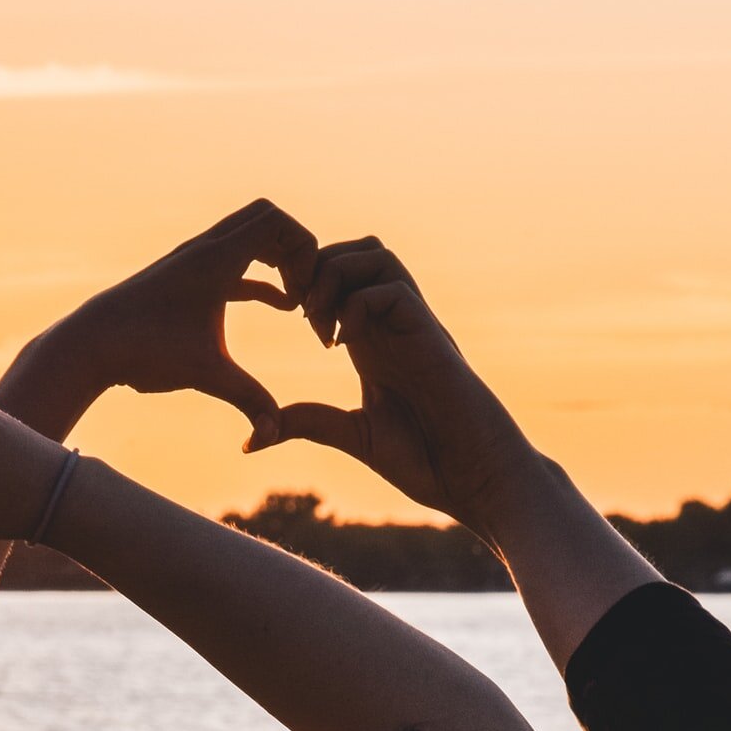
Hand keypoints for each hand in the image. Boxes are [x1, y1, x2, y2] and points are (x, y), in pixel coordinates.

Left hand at [12, 198, 319, 447]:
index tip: (306, 292)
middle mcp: (203, 251)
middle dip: (296, 250)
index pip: (276, 221)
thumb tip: (273, 435)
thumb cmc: (143, 352)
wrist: (87, 345)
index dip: (304, 248)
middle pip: (266, 220)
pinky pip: (235, 264)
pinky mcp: (184, 281)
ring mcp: (192, 263)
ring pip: (249, 239)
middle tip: (307, 290)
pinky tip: (279, 305)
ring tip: (298, 300)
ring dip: (279, 261)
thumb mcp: (203, 374)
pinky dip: (261, 277)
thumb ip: (248, 400)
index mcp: (214, 259)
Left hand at [260, 239, 543, 538]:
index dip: (306, 284)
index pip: (340, 279)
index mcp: (373, 341)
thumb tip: (253, 438)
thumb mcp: (354, 436)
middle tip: (298, 314)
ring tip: (318, 324)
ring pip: (376, 256)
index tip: (287, 317)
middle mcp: (394, 324)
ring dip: (335, 277)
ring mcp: (414, 326)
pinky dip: (358, 304)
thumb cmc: (428, 461)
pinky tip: (343, 344)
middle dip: (315, 268)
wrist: (477, 479)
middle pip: (356, 251)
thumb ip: (310, 424)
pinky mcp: (431, 337)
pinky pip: (393, 290)